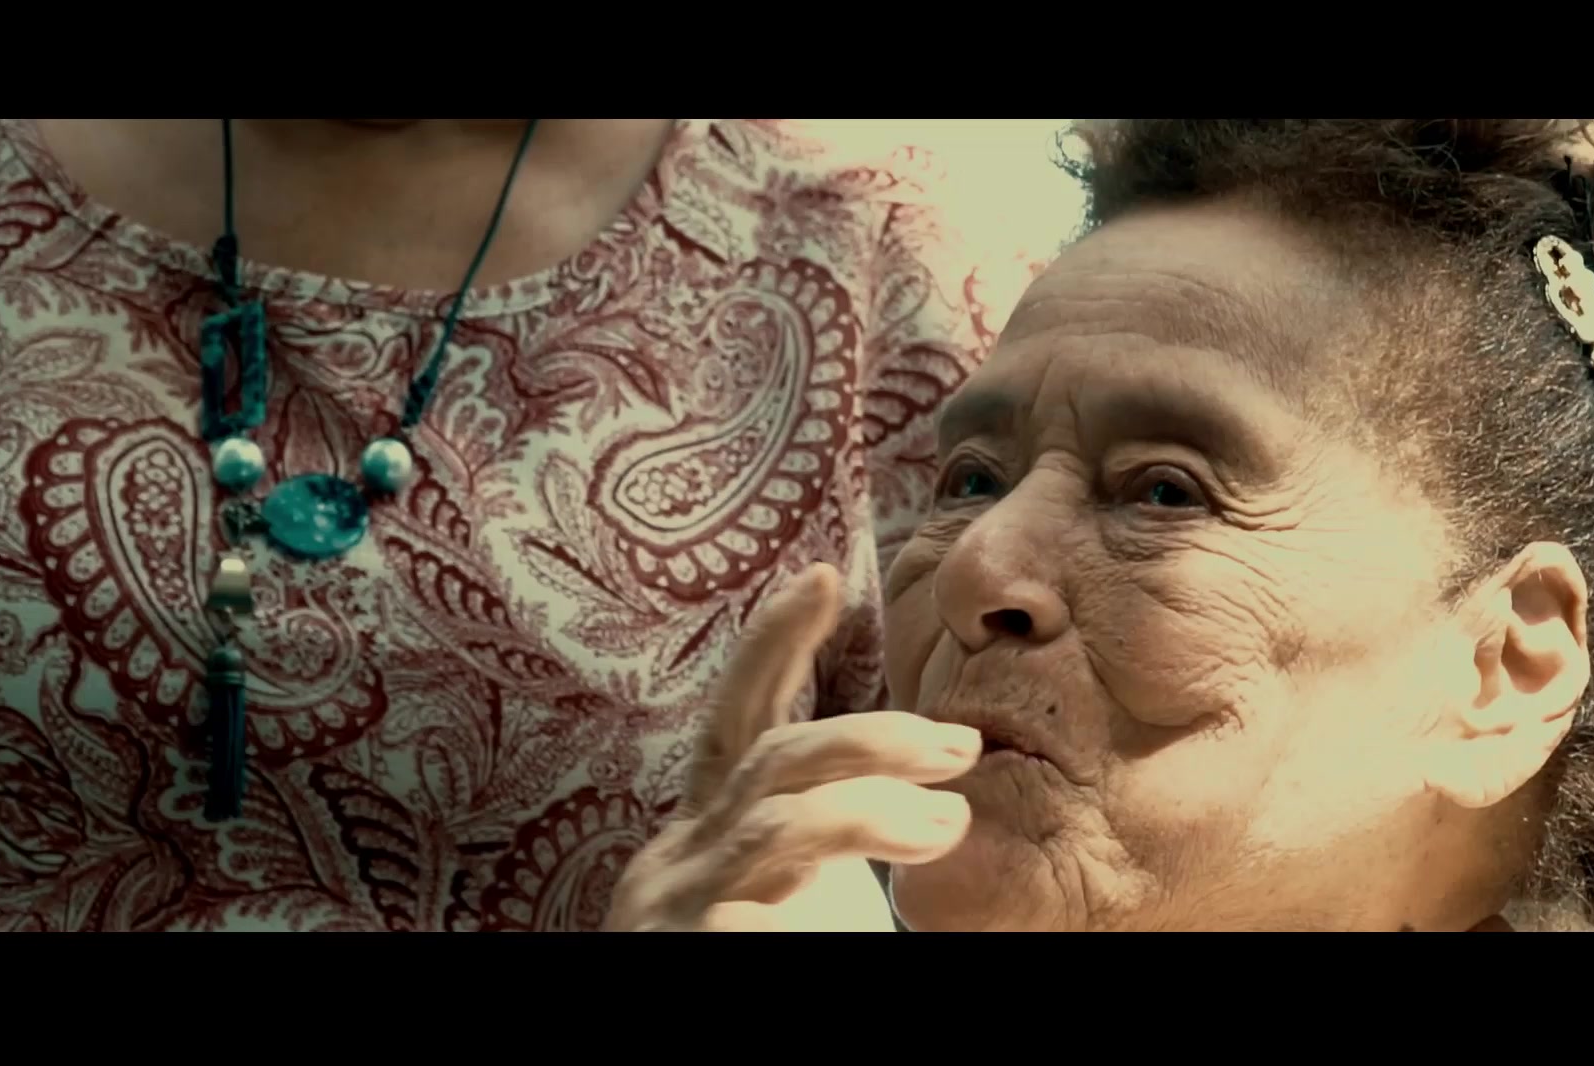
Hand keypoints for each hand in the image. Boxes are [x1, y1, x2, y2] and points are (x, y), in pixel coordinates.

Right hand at [604, 563, 982, 930]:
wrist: (635, 1034)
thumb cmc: (730, 953)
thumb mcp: (767, 898)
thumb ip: (815, 842)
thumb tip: (926, 797)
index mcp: (701, 836)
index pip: (739, 723)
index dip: (773, 644)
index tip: (823, 573)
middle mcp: (676, 863)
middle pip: (770, 764)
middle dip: (870, 737)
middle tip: (959, 748)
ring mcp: (674, 915)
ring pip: (776, 831)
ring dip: (870, 811)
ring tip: (947, 820)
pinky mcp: (683, 956)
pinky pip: (744, 925)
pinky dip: (798, 915)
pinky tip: (857, 922)